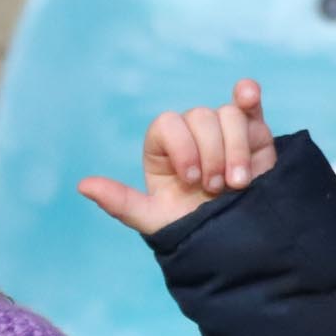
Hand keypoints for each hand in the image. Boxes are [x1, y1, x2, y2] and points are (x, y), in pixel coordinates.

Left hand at [77, 79, 280, 235]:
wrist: (237, 241)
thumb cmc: (192, 228)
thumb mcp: (154, 220)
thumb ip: (121, 202)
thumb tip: (82, 185)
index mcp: (163, 148)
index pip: (167, 124)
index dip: (182, 147)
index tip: (191, 179)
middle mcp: (192, 134)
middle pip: (200, 117)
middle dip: (211, 155)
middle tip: (215, 188)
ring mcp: (223, 131)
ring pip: (229, 115)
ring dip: (235, 149)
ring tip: (238, 183)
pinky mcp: (253, 132)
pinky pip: (249, 104)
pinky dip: (248, 94)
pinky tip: (247, 95)